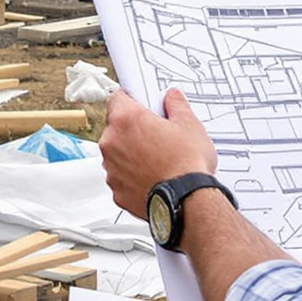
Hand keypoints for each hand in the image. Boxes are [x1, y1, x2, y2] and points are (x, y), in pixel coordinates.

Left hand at [99, 87, 217, 217]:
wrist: (187, 202)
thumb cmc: (187, 165)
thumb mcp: (189, 124)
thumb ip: (176, 104)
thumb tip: (172, 97)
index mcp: (126, 119)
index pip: (117, 98)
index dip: (131, 99)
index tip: (140, 104)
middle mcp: (112, 142)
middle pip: (116, 127)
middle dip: (133, 129)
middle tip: (156, 134)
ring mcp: (112, 168)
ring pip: (117, 153)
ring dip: (131, 153)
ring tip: (158, 159)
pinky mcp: (116, 190)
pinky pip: (121, 177)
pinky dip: (132, 176)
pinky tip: (152, 176)